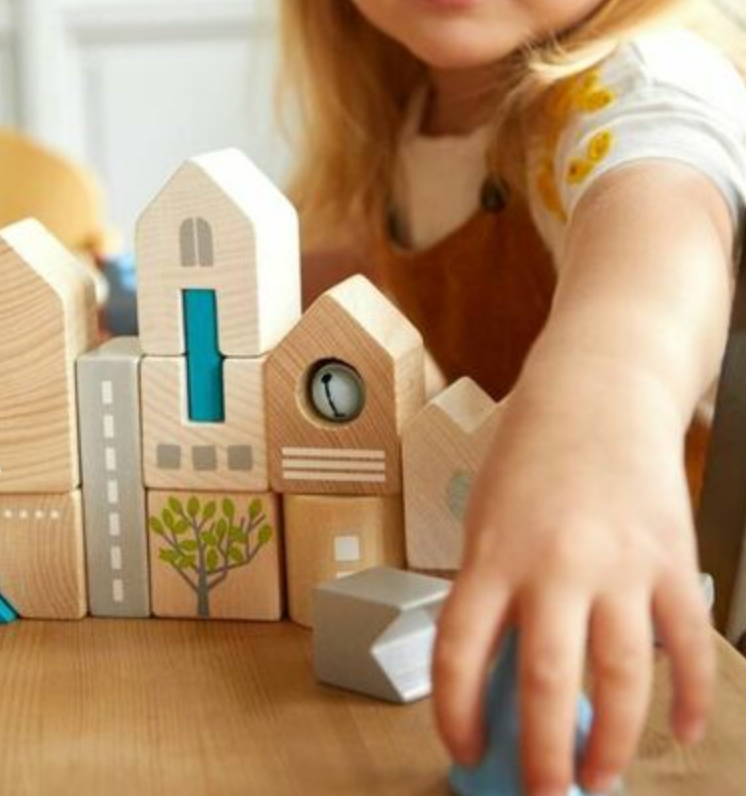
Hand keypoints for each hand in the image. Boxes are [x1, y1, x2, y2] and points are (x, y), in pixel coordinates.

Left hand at [431, 366, 713, 794]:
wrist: (600, 391)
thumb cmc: (533, 453)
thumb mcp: (488, 515)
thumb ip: (493, 589)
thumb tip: (503, 679)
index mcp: (493, 552)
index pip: (460, 653)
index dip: (457, 715)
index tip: (465, 750)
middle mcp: (555, 563)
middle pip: (550, 684)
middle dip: (546, 757)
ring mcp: (620, 565)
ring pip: (623, 679)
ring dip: (616, 743)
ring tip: (602, 777)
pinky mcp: (672, 562)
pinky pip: (687, 648)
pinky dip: (691, 699)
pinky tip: (680, 732)